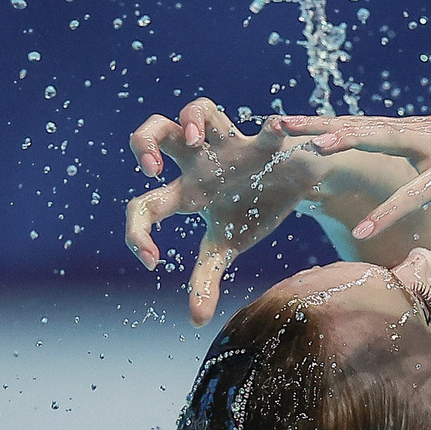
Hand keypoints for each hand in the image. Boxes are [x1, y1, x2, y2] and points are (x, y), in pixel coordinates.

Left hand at [124, 99, 320, 323]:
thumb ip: (206, 279)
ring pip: (197, 109)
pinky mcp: (265, 142)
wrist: (293, 184)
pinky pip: (266, 129)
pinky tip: (274, 133)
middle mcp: (199, 162)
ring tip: (196, 138)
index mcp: (185, 192)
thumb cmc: (252, 208)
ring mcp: (229, 146)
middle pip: (156, 130)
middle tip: (152, 171)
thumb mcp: (226, 246)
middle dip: (143, 143)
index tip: (151, 259)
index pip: (144, 205)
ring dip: (192, 118)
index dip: (137, 232)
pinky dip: (270, 131)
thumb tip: (195, 320)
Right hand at [277, 107, 430, 314]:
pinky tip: (300, 127)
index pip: (420, 193)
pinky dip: (336, 124)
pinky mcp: (420, 123)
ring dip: (321, 124)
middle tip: (302, 145)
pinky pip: (372, 125)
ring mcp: (427, 126)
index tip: (363, 233)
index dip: (393, 214)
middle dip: (341, 141)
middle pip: (381, 138)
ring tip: (276, 126)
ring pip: (367, 125)